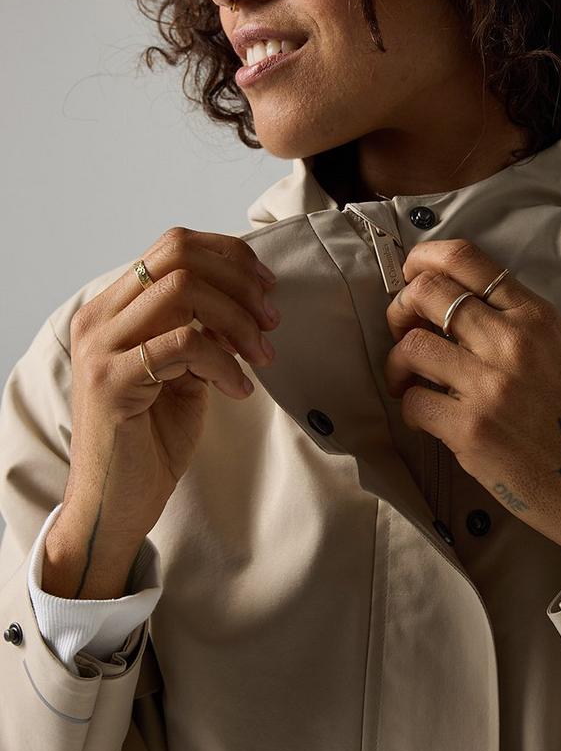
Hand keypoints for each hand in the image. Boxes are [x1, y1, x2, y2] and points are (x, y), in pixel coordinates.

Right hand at [63, 227, 279, 550]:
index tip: (267, 288)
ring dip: (237, 319)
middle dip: (239, 281)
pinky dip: (224, 361)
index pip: (174, 246)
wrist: (116, 504)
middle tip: (271, 320)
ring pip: (183, 290)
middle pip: (179, 255)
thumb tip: (247, 300)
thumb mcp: (183, 371)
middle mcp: (99, 317)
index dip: (230, 256)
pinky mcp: (111, 380)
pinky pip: (184, 344)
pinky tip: (239, 389)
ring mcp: (100, 346)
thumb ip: (202, 330)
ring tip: (261, 356)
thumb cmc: (151, 439)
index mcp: (114, 308)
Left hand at [383, 239, 560, 567]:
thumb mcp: (559, 347)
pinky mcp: (472, 429)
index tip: (410, 277)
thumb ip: (512, 319)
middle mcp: (513, 341)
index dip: (422, 259)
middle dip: (400, 308)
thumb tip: (448, 302)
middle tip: (402, 332)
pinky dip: (409, 407)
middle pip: (427, 292)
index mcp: (535, 315)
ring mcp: (491, 385)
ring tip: (407, 380)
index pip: (465, 258)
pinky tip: (425, 418)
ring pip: (411, 345)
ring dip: (397, 363)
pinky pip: (413, 400)